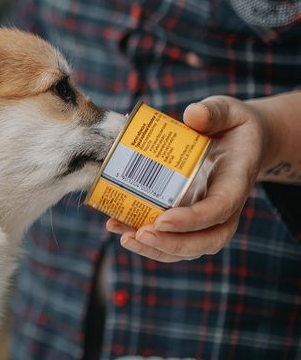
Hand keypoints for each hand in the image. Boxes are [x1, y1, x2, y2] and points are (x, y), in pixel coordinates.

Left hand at [106, 96, 269, 261]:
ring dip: (154, 248)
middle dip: (170, 243)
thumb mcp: (229, 111)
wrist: (241, 142)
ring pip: (186, 248)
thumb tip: (193, 115)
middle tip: (138, 234)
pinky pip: (171, 239)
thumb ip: (215, 112)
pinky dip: (147, 240)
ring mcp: (207, 219)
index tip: (162, 220)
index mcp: (236, 183)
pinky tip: (118, 228)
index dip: (192, 220)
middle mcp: (225, 209)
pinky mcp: (189, 220)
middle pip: (204, 241)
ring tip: (124, 236)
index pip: (218, 210)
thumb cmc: (232, 126)